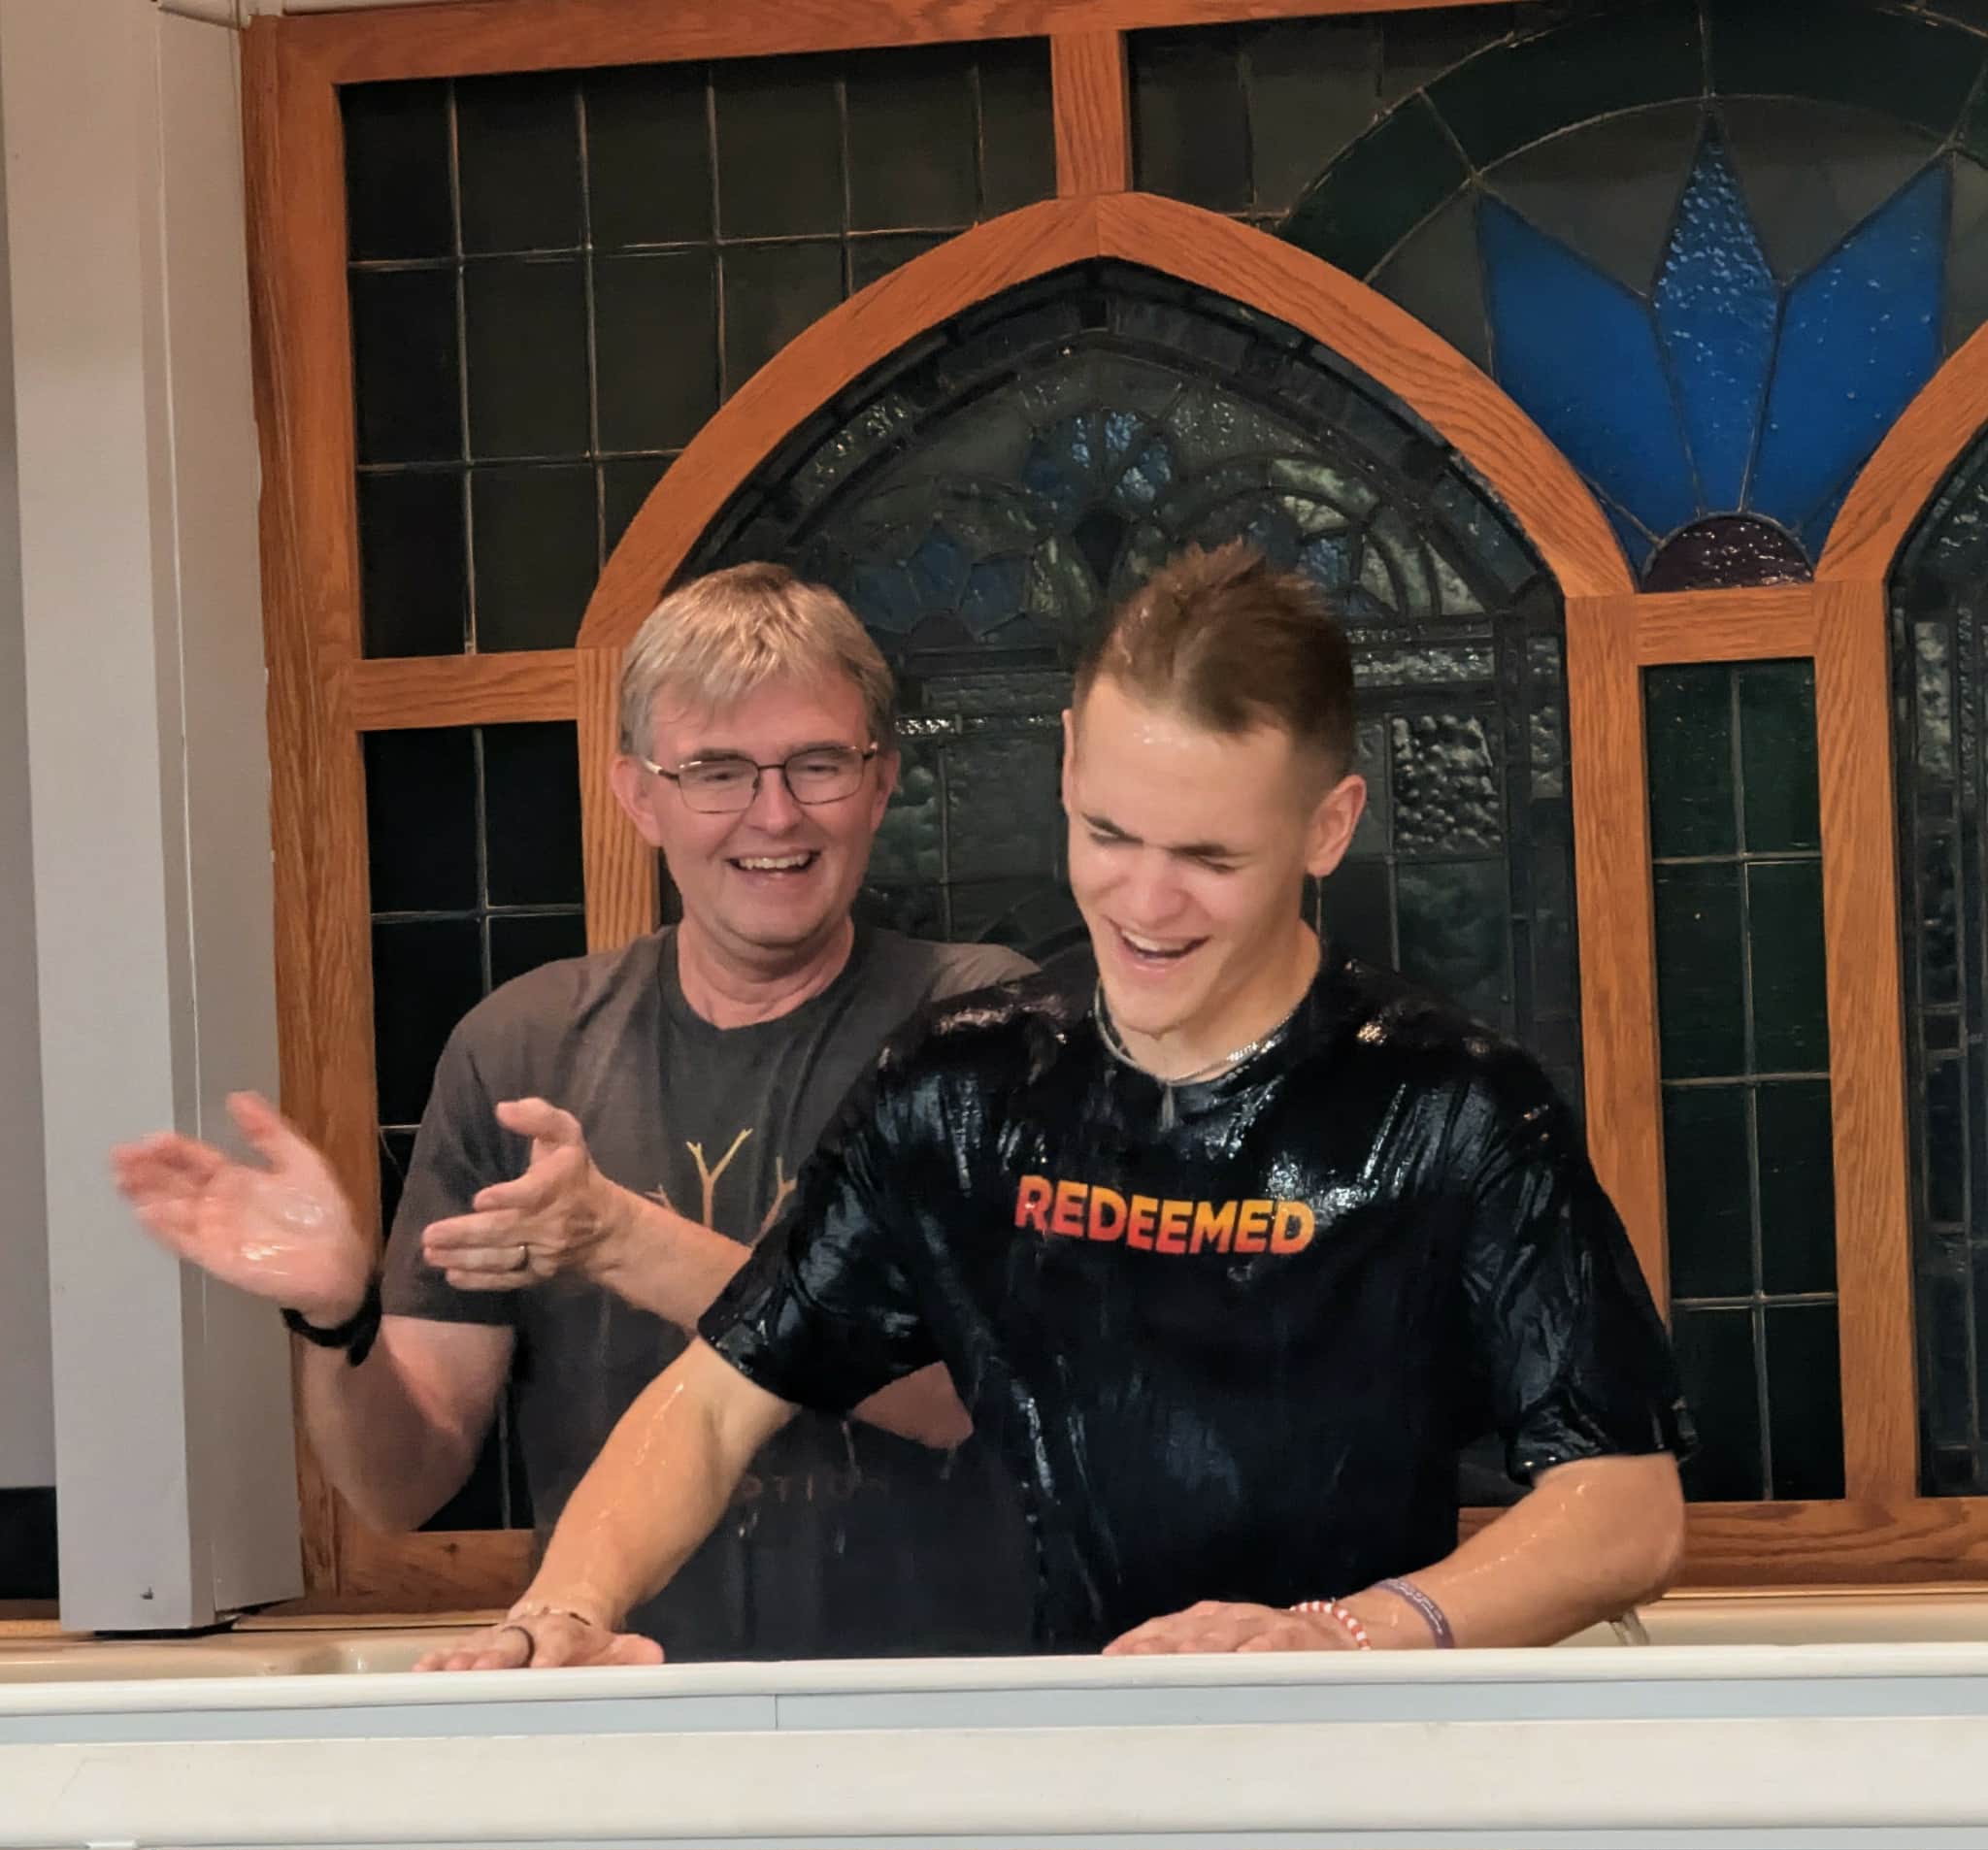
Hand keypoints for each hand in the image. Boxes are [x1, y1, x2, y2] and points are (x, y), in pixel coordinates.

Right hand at [111, 1092, 370, 1325]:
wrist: (338, 1262)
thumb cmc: (320, 1214)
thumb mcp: (300, 1161)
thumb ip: (269, 1131)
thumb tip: (240, 1097)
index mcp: (236, 1179)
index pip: (194, 1159)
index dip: (171, 1149)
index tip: (149, 1139)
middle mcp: (218, 1204)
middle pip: (174, 1183)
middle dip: (146, 1169)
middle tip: (120, 1156)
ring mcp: (214, 1230)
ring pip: (171, 1209)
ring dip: (147, 1195)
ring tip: (124, 1179)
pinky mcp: (216, 1256)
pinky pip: (184, 1240)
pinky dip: (165, 1227)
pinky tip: (147, 1212)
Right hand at [413, 1606, 663, 1671]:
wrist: (561, 1609)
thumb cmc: (584, 1644)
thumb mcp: (612, 1647)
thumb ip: (631, 1654)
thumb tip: (653, 1657)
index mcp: (562, 1634)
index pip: (558, 1644)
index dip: (550, 1657)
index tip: (543, 1670)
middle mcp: (525, 1634)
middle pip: (509, 1646)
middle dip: (495, 1660)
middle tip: (480, 1673)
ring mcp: (497, 1640)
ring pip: (477, 1648)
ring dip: (460, 1662)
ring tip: (444, 1673)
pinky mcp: (474, 1649)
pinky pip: (453, 1654)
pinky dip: (437, 1663)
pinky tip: (420, 1673)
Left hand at [421, 1098, 628, 1291]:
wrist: (608, 1230)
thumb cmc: (576, 1175)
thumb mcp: (566, 1136)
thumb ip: (538, 1118)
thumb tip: (503, 1109)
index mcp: (559, 1184)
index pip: (533, 1194)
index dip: (508, 1198)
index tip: (479, 1200)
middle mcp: (552, 1223)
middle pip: (507, 1231)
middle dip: (467, 1234)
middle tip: (431, 1236)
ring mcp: (544, 1253)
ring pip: (503, 1258)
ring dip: (465, 1258)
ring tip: (431, 1254)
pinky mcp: (538, 1275)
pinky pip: (508, 1280)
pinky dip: (479, 1281)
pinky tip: (452, 1275)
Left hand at [1103, 1600, 1363, 1655]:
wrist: (1332, 1632)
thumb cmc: (1265, 1646)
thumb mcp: (1224, 1644)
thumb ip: (1187, 1657)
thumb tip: (1136, 1675)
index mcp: (1207, 1619)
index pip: (1164, 1627)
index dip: (1138, 1642)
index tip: (1110, 1661)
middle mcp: (1228, 1618)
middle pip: (1187, 1631)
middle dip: (1159, 1647)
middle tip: (1133, 1664)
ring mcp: (1261, 1625)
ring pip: (1225, 1636)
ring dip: (1200, 1649)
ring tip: (1176, 1663)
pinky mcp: (1293, 1637)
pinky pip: (1273, 1645)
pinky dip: (1257, 1652)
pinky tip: (1244, 1662)